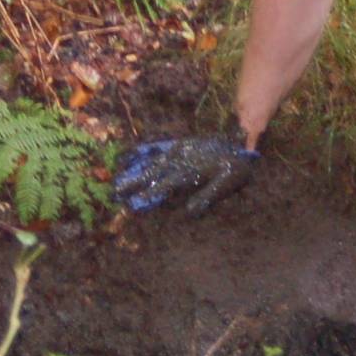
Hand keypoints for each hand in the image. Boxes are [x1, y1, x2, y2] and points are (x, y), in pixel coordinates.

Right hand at [112, 135, 258, 213]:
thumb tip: (187, 213)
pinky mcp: (179, 144)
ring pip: (152, 162)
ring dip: (134, 172)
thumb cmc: (234, 168)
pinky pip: (158, 148)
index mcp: (190, 172)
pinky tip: (129, 157)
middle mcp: (180, 160)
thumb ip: (206, 197)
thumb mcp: (225, 184)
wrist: (240, 141)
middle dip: (134, 183)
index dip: (150, 194)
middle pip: (153, 173)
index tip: (135, 203)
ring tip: (118, 181)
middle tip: (115, 193)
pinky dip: (143, 153)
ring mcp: (178, 150)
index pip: (165, 185)